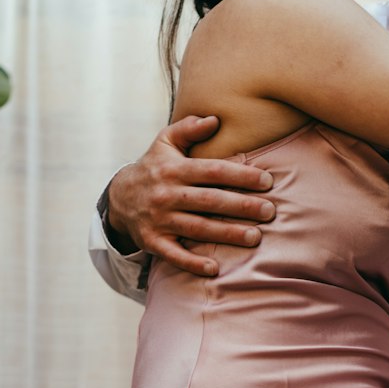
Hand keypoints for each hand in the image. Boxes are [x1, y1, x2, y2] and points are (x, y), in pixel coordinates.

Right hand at [106, 115, 276, 276]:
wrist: (118, 197)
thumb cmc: (153, 167)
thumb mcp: (165, 142)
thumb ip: (189, 128)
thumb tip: (216, 118)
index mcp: (174, 169)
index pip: (213, 171)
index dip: (241, 176)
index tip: (267, 181)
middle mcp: (167, 194)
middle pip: (210, 201)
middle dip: (241, 206)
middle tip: (270, 212)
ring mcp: (159, 220)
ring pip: (198, 228)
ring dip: (226, 234)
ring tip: (255, 237)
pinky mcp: (153, 242)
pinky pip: (174, 254)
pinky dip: (193, 263)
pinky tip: (214, 269)